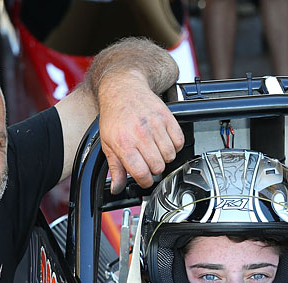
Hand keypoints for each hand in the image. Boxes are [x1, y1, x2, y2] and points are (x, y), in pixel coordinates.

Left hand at [97, 72, 183, 193]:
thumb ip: (115, 168)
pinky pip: (179, 140)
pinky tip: (164, 141)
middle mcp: (140, 134)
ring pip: (170, 155)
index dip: (145, 181)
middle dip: (154, 169)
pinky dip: (175, 145)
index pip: (142, 173)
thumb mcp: (108, 144)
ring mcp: (155, 125)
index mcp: (124, 144)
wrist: (123, 89)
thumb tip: (117, 188)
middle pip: (158, 166)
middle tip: (148, 162)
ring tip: (155, 150)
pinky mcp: (167, 117)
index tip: (144, 178)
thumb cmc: (114, 117)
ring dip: (165, 157)